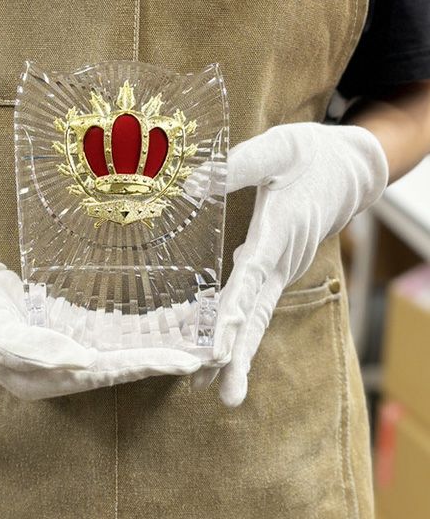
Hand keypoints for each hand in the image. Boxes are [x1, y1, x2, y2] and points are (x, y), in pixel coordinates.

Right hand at [0, 248, 200, 399]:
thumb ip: (34, 348)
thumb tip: (80, 362)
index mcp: (45, 376)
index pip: (107, 371)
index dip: (146, 364)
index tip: (184, 361)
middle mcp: (61, 367)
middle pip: (121, 364)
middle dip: (162, 359)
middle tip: (204, 354)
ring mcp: (64, 348)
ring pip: (118, 350)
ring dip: (153, 346)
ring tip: (191, 340)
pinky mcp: (65, 327)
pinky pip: (105, 332)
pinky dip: (132, 330)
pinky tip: (157, 324)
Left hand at [190, 122, 388, 405]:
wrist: (350, 167)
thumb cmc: (312, 155)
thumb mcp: (278, 147)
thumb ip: (237, 165)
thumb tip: (191, 186)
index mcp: (282, 228)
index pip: (253, 275)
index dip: (235, 311)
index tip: (219, 347)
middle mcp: (283, 257)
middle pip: (260, 310)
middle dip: (242, 352)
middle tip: (225, 393)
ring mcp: (283, 266)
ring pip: (259, 311)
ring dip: (240, 348)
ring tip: (217, 387)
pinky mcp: (278, 266)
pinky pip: (257, 300)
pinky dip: (240, 326)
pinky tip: (219, 345)